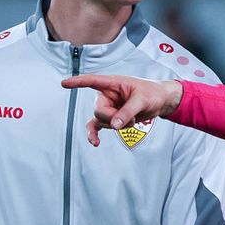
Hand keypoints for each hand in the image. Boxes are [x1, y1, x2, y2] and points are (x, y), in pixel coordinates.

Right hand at [61, 75, 182, 145]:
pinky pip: (97, 127)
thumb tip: (114, 125)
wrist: (160, 101)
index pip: (92, 81)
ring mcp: (108, 107)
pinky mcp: (111, 118)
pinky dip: (94, 135)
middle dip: (112, 118)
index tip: (64, 84)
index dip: (78, 82)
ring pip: (101, 120)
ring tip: (131, 121)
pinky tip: (95, 142)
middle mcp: (107, 95)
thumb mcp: (142, 100)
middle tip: (129, 119)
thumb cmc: (152, 93)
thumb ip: (127, 111)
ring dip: (116, 125)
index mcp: (113, 84)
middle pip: (98, 110)